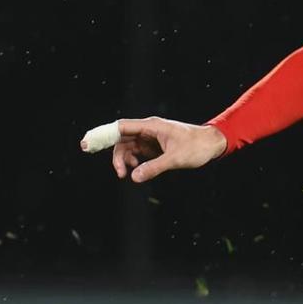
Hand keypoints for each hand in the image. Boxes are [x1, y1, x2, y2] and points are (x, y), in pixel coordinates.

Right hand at [87, 117, 227, 182]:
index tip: (88, 144)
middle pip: (122, 139)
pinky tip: (138, 170)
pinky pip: (138, 151)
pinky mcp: (156, 145)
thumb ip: (154, 167)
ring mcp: (152, 137)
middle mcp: (149, 129)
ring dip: (125, 160)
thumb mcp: (176, 159)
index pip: (120, 127)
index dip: (102, 135)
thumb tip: (134, 177)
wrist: (215, 144)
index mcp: (151, 126)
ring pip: (129, 147)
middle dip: (117, 156)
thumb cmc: (198, 147)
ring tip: (129, 174)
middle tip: (120, 174)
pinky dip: (135, 161)